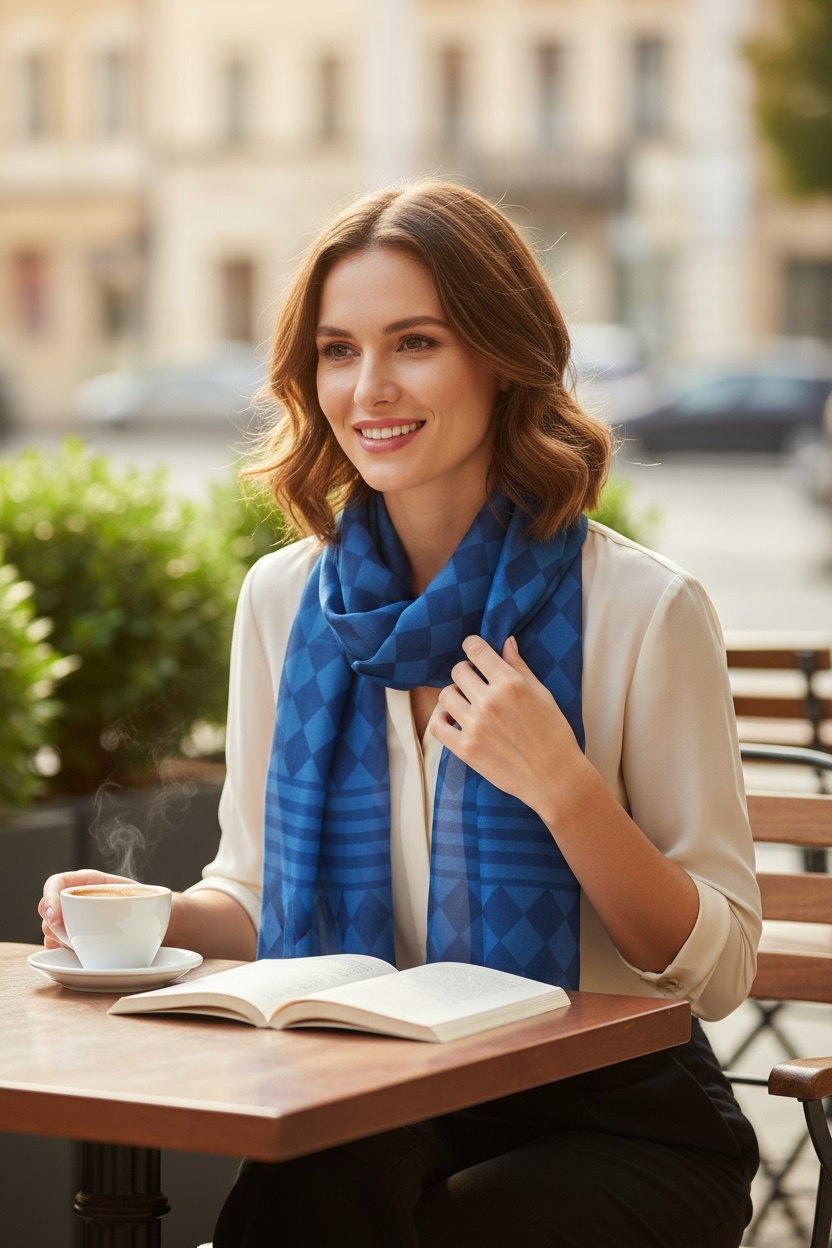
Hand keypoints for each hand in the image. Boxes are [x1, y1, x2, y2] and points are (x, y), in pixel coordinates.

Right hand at [38, 870, 138, 948]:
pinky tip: (78, 956)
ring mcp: (70, 921)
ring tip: (82, 946)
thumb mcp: (143, 894)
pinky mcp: (71, 941)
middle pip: (46, 910)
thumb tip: (142, 904)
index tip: (56, 917)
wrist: (154, 922)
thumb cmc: (147, 902)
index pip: (56, 883)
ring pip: (49, 931)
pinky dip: (62, 954)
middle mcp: (74, 900)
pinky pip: (56, 949)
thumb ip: (134, 897)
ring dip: (59, 941)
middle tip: (70, 938)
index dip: (50, 897)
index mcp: (87, 881)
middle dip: (53, 926)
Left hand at [429, 634, 588, 823]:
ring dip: (455, 695)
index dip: (472, 645)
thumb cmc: (554, 734)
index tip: (473, 650)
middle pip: (459, 671)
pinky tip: (452, 720)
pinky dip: (441, 720)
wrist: (555, 778)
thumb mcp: (543, 694)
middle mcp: (489, 701)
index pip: (476, 650)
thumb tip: (506, 642)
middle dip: (466, 673)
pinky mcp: (466, 749)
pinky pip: (437, 726)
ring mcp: (475, 726)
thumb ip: (520, 667)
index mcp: (511, 683)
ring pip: (446, 695)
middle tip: (475, 683)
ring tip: (467, 704)